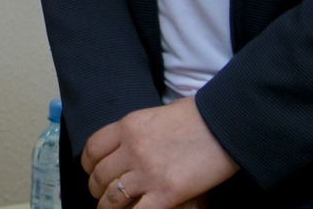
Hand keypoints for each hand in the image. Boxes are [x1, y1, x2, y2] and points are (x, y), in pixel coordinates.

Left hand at [81, 99, 237, 208]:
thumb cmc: (198, 116)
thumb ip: (139, 131)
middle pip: (100, 176)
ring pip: (113, 198)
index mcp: (128, 126)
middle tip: (102, 196)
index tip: (90, 172)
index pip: (93, 148)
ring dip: (108, 208)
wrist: (224, 125)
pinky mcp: (166, 193)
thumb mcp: (158, 114)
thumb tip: (132, 144)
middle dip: (97, 190)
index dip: (88, 165)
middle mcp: (131, 148)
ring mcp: (147, 172)